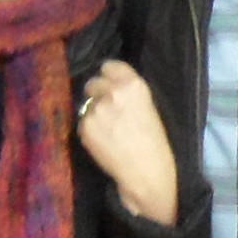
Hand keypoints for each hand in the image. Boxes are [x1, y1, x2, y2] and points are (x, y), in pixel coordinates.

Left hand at [74, 59, 179, 223]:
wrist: (146, 171)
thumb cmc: (154, 142)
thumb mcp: (148, 107)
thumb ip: (128, 92)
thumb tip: (109, 86)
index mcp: (133, 85)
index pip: (109, 66)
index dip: (108, 76)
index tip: (110, 84)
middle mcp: (113, 92)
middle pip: (93, 82)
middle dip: (97, 93)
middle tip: (107, 110)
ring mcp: (96, 109)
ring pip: (86, 104)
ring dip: (93, 113)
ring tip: (109, 130)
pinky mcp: (85, 127)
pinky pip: (83, 122)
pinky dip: (90, 130)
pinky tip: (104, 141)